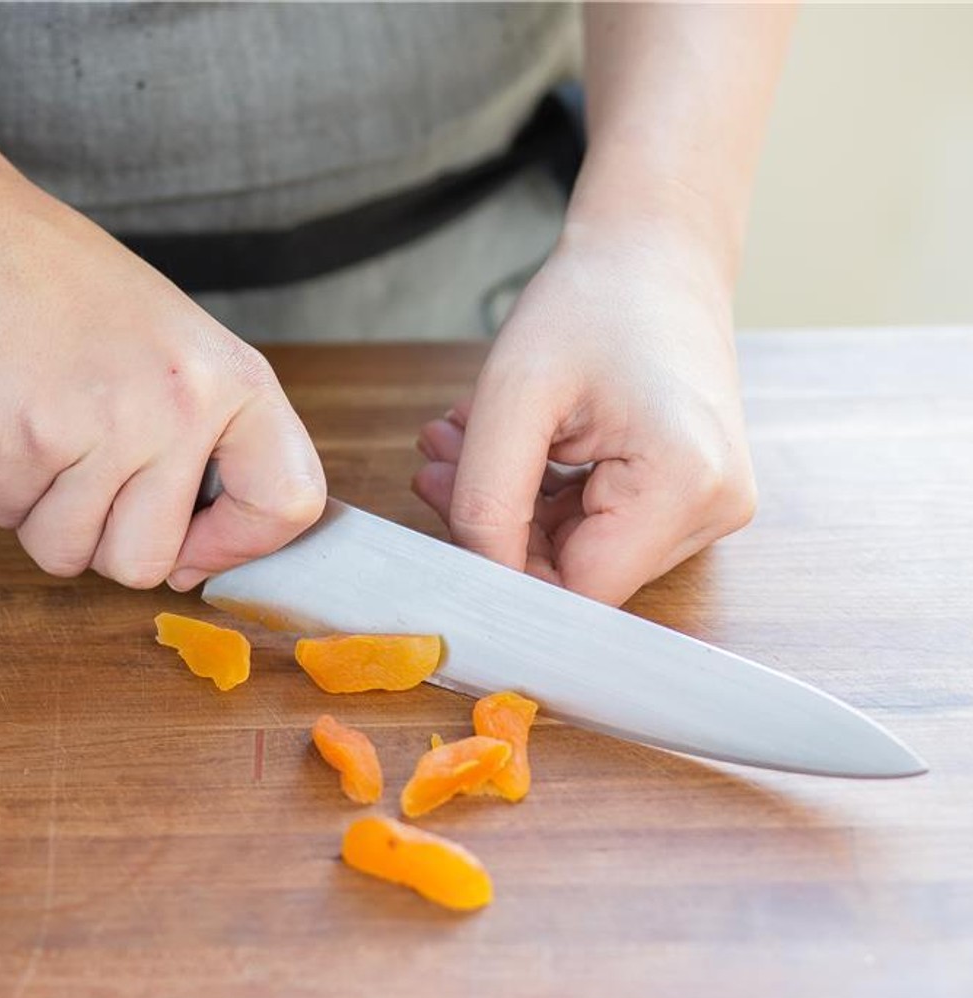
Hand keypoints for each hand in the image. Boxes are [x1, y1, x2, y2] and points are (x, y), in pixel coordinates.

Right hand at [0, 185, 325, 589]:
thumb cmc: (68, 290)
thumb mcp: (179, 351)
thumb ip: (205, 444)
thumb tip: (194, 558)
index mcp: (236, 382)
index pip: (288, 503)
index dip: (235, 545)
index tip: (192, 546)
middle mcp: (183, 407)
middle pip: (147, 563)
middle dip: (101, 541)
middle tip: (81, 479)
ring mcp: (108, 424)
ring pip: (69, 553)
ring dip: (40, 513)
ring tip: (39, 438)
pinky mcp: (29, 437)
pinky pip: (7, 516)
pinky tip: (2, 420)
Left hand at [412, 218, 756, 605]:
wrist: (654, 252)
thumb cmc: (592, 302)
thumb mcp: (514, 396)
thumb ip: (486, 500)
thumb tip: (477, 579)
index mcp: (685, 485)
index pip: (578, 591)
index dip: (501, 571)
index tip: (446, 513)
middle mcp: (713, 509)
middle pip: (577, 571)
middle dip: (496, 526)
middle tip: (438, 462)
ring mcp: (707, 506)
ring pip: (579, 551)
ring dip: (509, 506)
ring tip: (461, 440)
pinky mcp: (688, 497)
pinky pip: (596, 526)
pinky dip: (539, 495)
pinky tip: (506, 443)